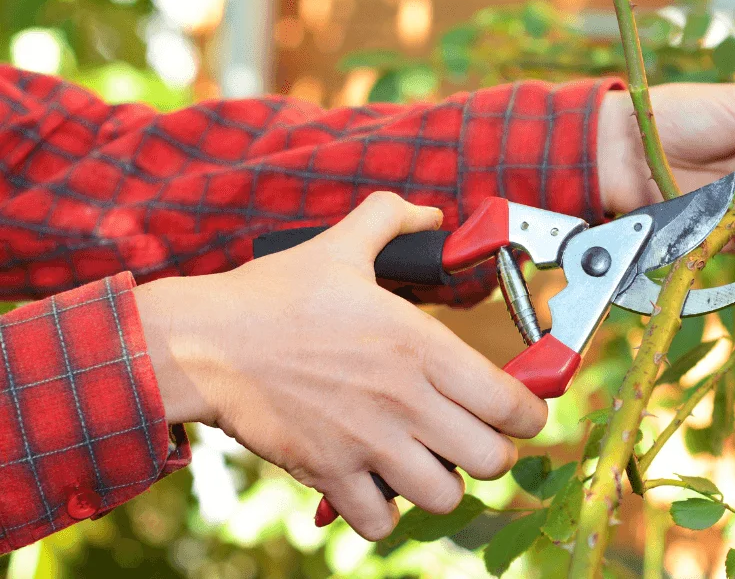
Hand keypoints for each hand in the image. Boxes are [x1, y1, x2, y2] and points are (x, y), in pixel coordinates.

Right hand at [134, 193, 547, 540]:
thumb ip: (392, 219)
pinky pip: (381, 523)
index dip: (530, 414)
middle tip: (474, 437)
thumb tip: (430, 213)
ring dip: (442, 484)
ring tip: (428, 463)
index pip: (511, 404)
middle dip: (492, 452)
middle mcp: (406, 400)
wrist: (203, 343)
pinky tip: (378, 485)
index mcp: (421, 346)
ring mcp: (368, 443)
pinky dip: (385, 513)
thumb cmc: (273, 296)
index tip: (520, 411)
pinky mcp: (329, 474)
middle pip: (491, 459)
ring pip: (444, 497)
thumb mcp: (341, 245)